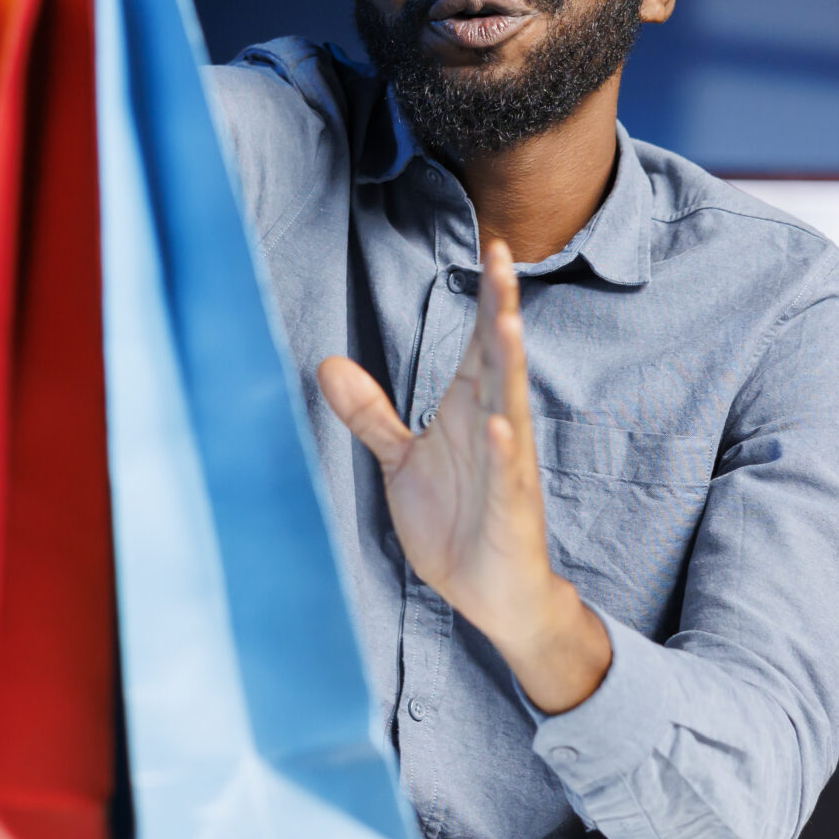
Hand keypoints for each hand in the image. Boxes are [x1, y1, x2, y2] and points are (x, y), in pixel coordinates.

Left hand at [319, 240, 610, 714]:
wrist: (491, 592)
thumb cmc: (457, 520)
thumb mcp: (402, 461)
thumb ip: (370, 413)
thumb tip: (327, 364)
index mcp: (472, 409)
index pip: (483, 342)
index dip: (488, 297)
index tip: (494, 246)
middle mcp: (495, 426)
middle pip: (500, 358)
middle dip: (502, 309)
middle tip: (505, 258)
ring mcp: (507, 466)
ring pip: (511, 405)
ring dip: (509, 365)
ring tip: (507, 321)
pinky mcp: (510, 507)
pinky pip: (507, 474)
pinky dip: (503, 449)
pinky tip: (499, 424)